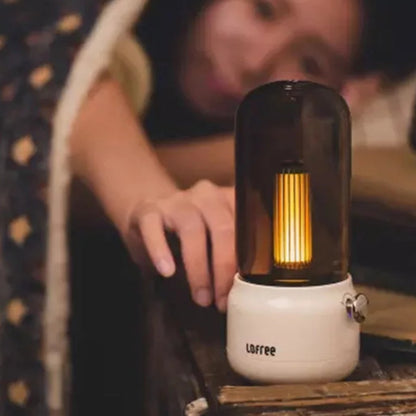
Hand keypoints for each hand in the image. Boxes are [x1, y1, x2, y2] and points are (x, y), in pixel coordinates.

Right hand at [123, 180, 235, 311]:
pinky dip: (160, 250)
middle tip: (222, 300)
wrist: (148, 211)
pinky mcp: (148, 210)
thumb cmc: (189, 233)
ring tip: (201, 296)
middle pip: (223, 228)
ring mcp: (177, 201)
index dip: (248, 262)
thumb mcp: (214, 240)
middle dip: (224, 267)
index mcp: (229, 202)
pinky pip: (154, 227)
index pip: (247, 228)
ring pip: (192, 229)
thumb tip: (242, 292)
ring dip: (198, 267)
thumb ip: (230, 256)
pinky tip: (167, 271)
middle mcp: (207, 196)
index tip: (244, 290)